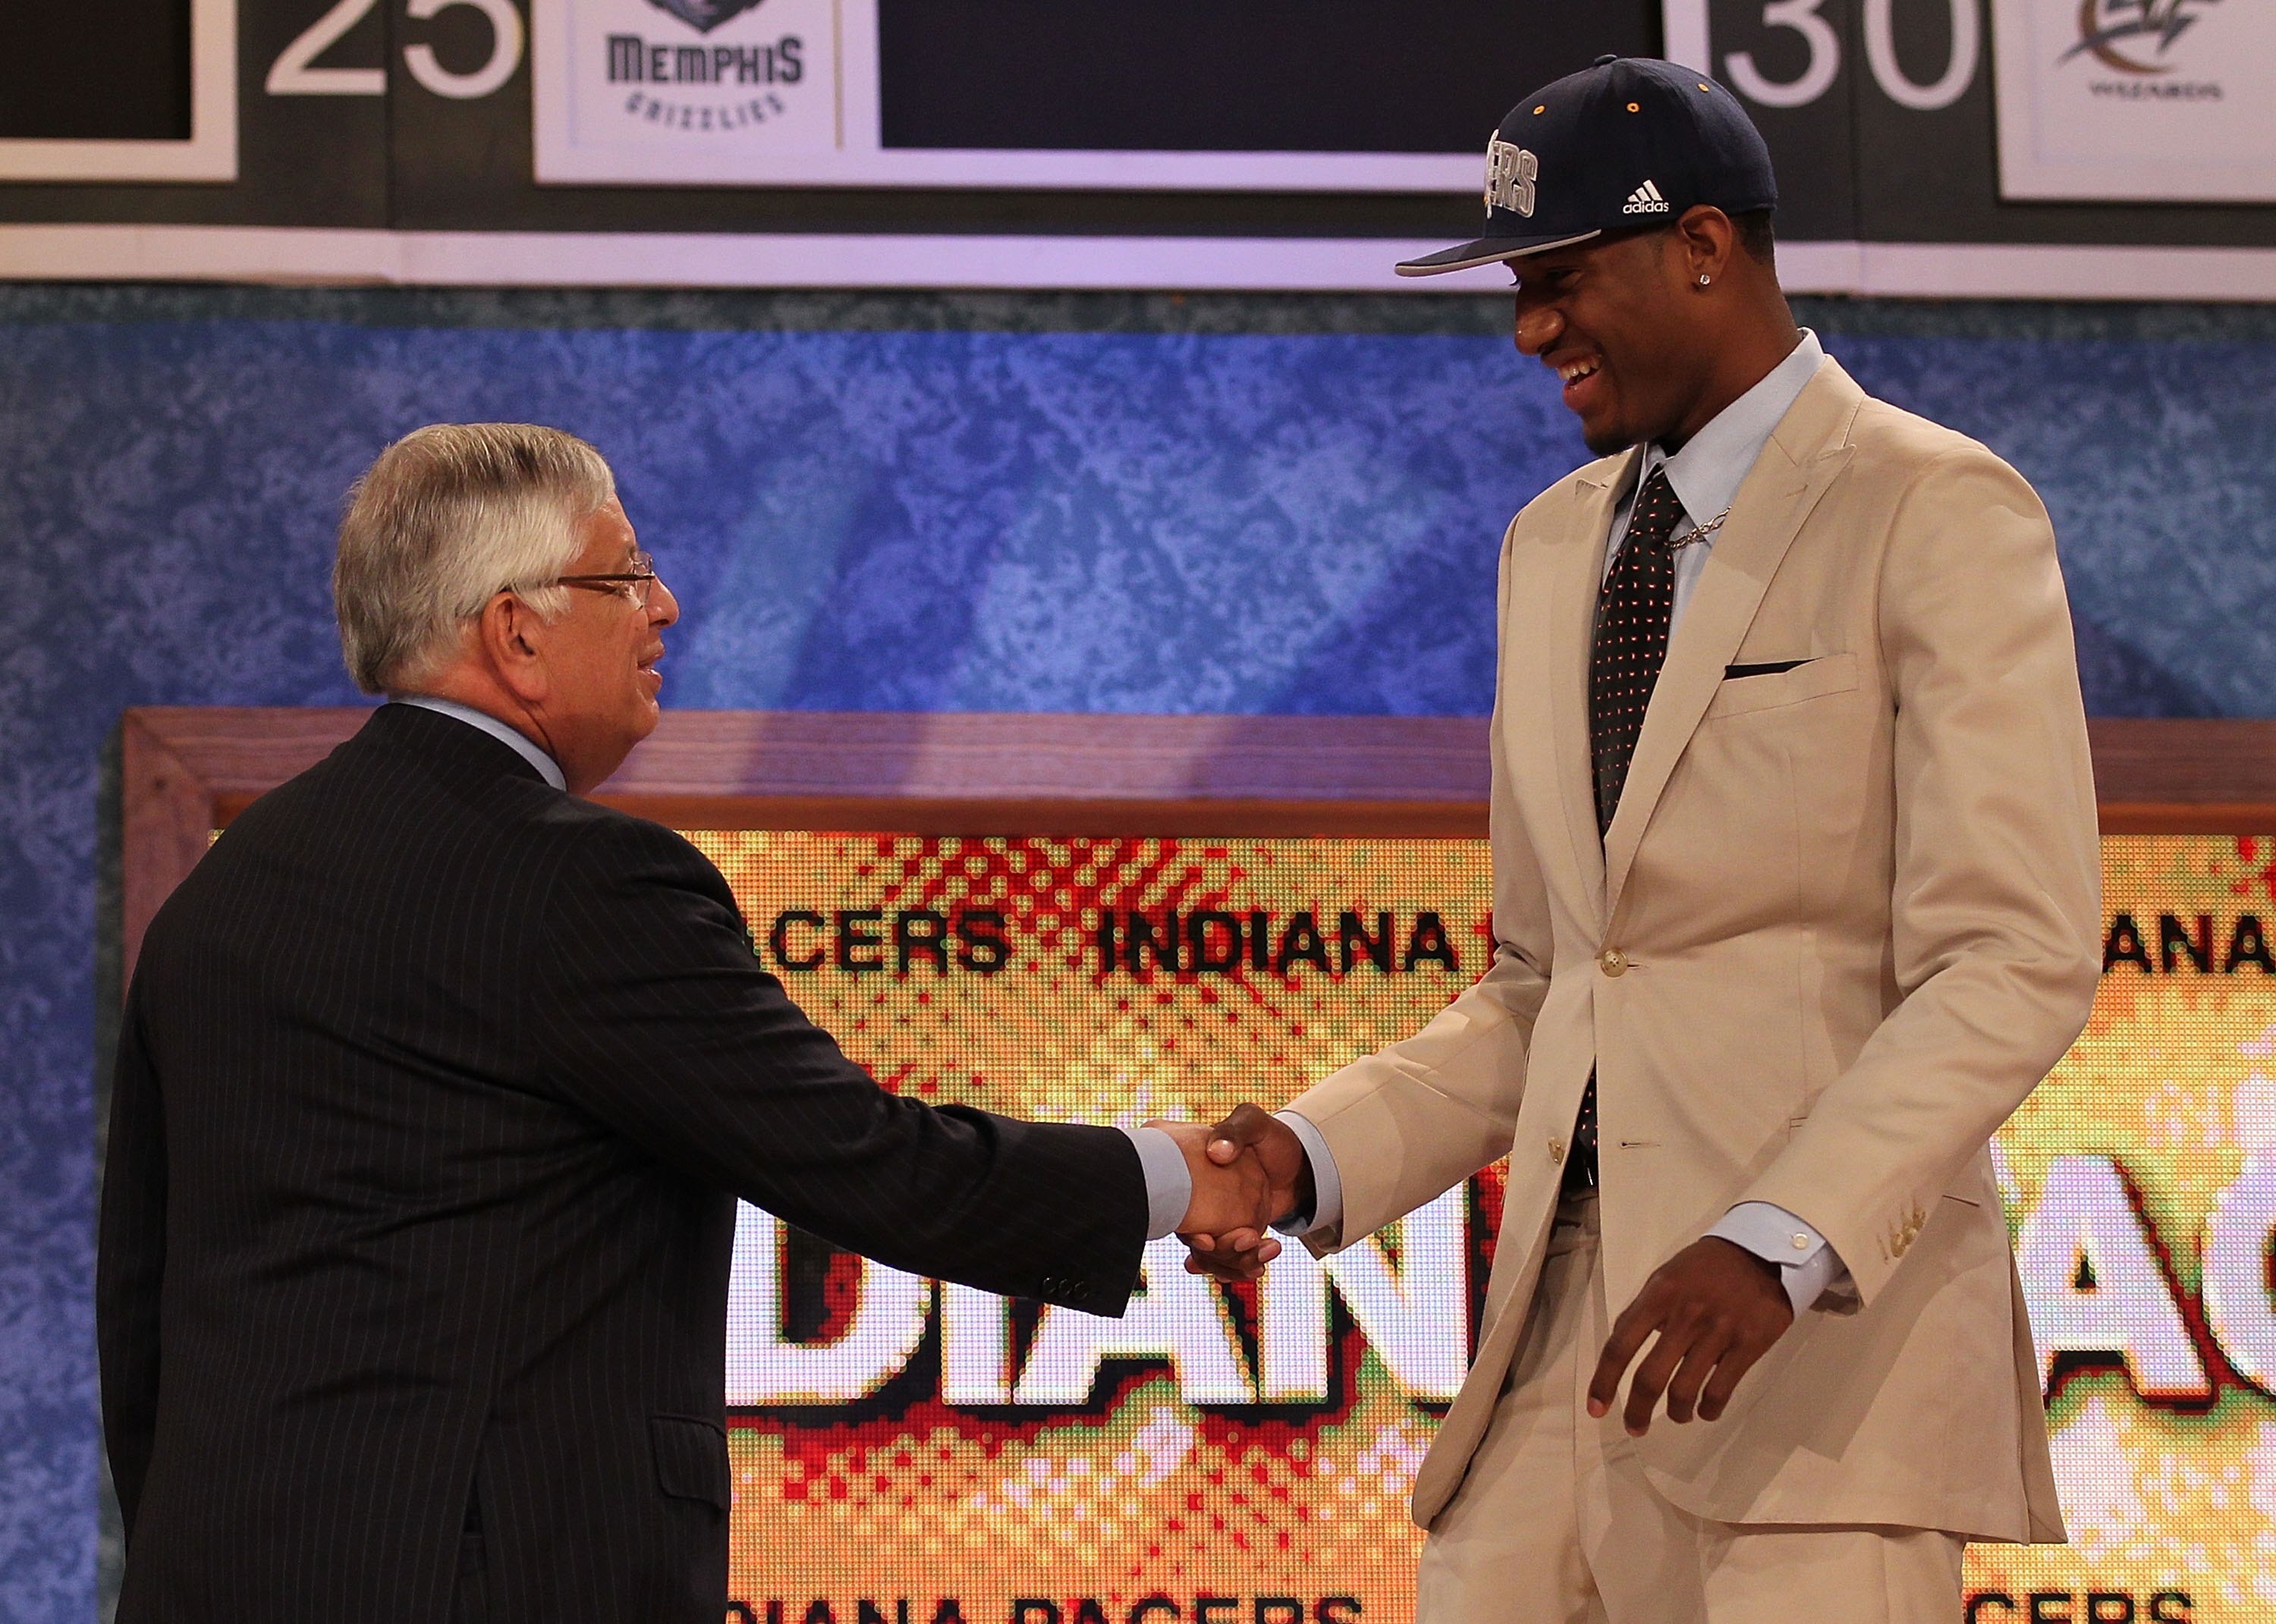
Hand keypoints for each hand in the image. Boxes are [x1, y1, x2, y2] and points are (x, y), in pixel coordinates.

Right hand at [1146, 1119, 1282, 1266]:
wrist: (1300, 1162)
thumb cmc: (1273, 1138)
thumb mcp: (1253, 1123)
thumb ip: (1235, 1132)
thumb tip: (1217, 1153)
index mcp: (1193, 1177)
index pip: (1178, 1211)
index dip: (1187, 1230)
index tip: (1205, 1239)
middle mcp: (1200, 1202)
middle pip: (1196, 1242)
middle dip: (1218, 1252)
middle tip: (1249, 1239)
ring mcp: (1219, 1221)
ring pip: (1213, 1257)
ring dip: (1235, 1263)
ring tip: (1267, 1250)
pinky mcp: (1236, 1233)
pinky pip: (1230, 1260)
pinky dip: (1241, 1268)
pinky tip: (1258, 1268)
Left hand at [1588, 1238, 1793, 1435]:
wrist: (1762, 1252)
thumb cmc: (1706, 1267)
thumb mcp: (1667, 1277)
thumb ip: (1645, 1311)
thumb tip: (1625, 1349)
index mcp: (1658, 1295)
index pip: (1620, 1345)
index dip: (1604, 1381)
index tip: (1596, 1408)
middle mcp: (1685, 1315)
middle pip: (1650, 1376)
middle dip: (1638, 1410)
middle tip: (1635, 1427)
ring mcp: (1718, 1331)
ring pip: (1685, 1389)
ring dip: (1677, 1412)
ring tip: (1678, 1416)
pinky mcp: (1748, 1344)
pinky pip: (1720, 1389)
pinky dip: (1709, 1409)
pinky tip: (1706, 1411)